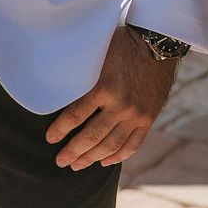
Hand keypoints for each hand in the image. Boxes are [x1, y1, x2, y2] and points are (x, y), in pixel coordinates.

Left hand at [45, 25, 177, 169]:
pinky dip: (117, 156)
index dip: (61, 129)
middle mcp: (121, 105)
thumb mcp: (99, 53)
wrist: (158, 42)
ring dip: (92, 158)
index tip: (50, 138)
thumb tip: (59, 83)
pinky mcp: (149, 119)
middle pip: (92, 136)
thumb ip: (84, 73)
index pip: (76, 115)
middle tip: (60, 160)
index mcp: (105, 86)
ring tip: (77, 165)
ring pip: (111, 145)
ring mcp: (137, 115)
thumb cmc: (124, 42)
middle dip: (73, 151)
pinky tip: (104, 161)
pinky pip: (132, 144)